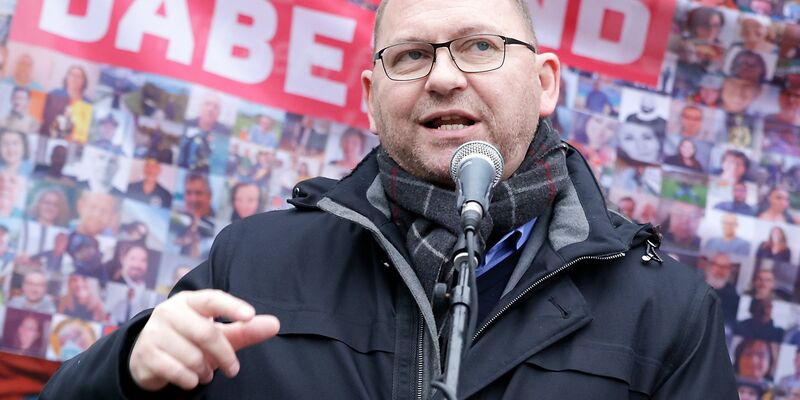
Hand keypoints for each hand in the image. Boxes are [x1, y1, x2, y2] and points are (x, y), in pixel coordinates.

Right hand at [128, 289, 279, 390]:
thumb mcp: (218, 333)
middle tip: (233, 369)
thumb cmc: (190, 340)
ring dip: (205, 370)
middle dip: (224, 355)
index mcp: (189, 301)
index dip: (231, 306)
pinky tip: (192, 378)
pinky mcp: (145, 355)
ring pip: (192, 356)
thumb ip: (245, 329)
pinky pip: (176, 371)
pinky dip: (190, 379)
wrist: (149, 356)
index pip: (212, 299)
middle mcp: (169, 312)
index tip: (250, 315)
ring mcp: (154, 332)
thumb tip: (275, 324)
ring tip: (206, 371)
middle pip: (206, 333)